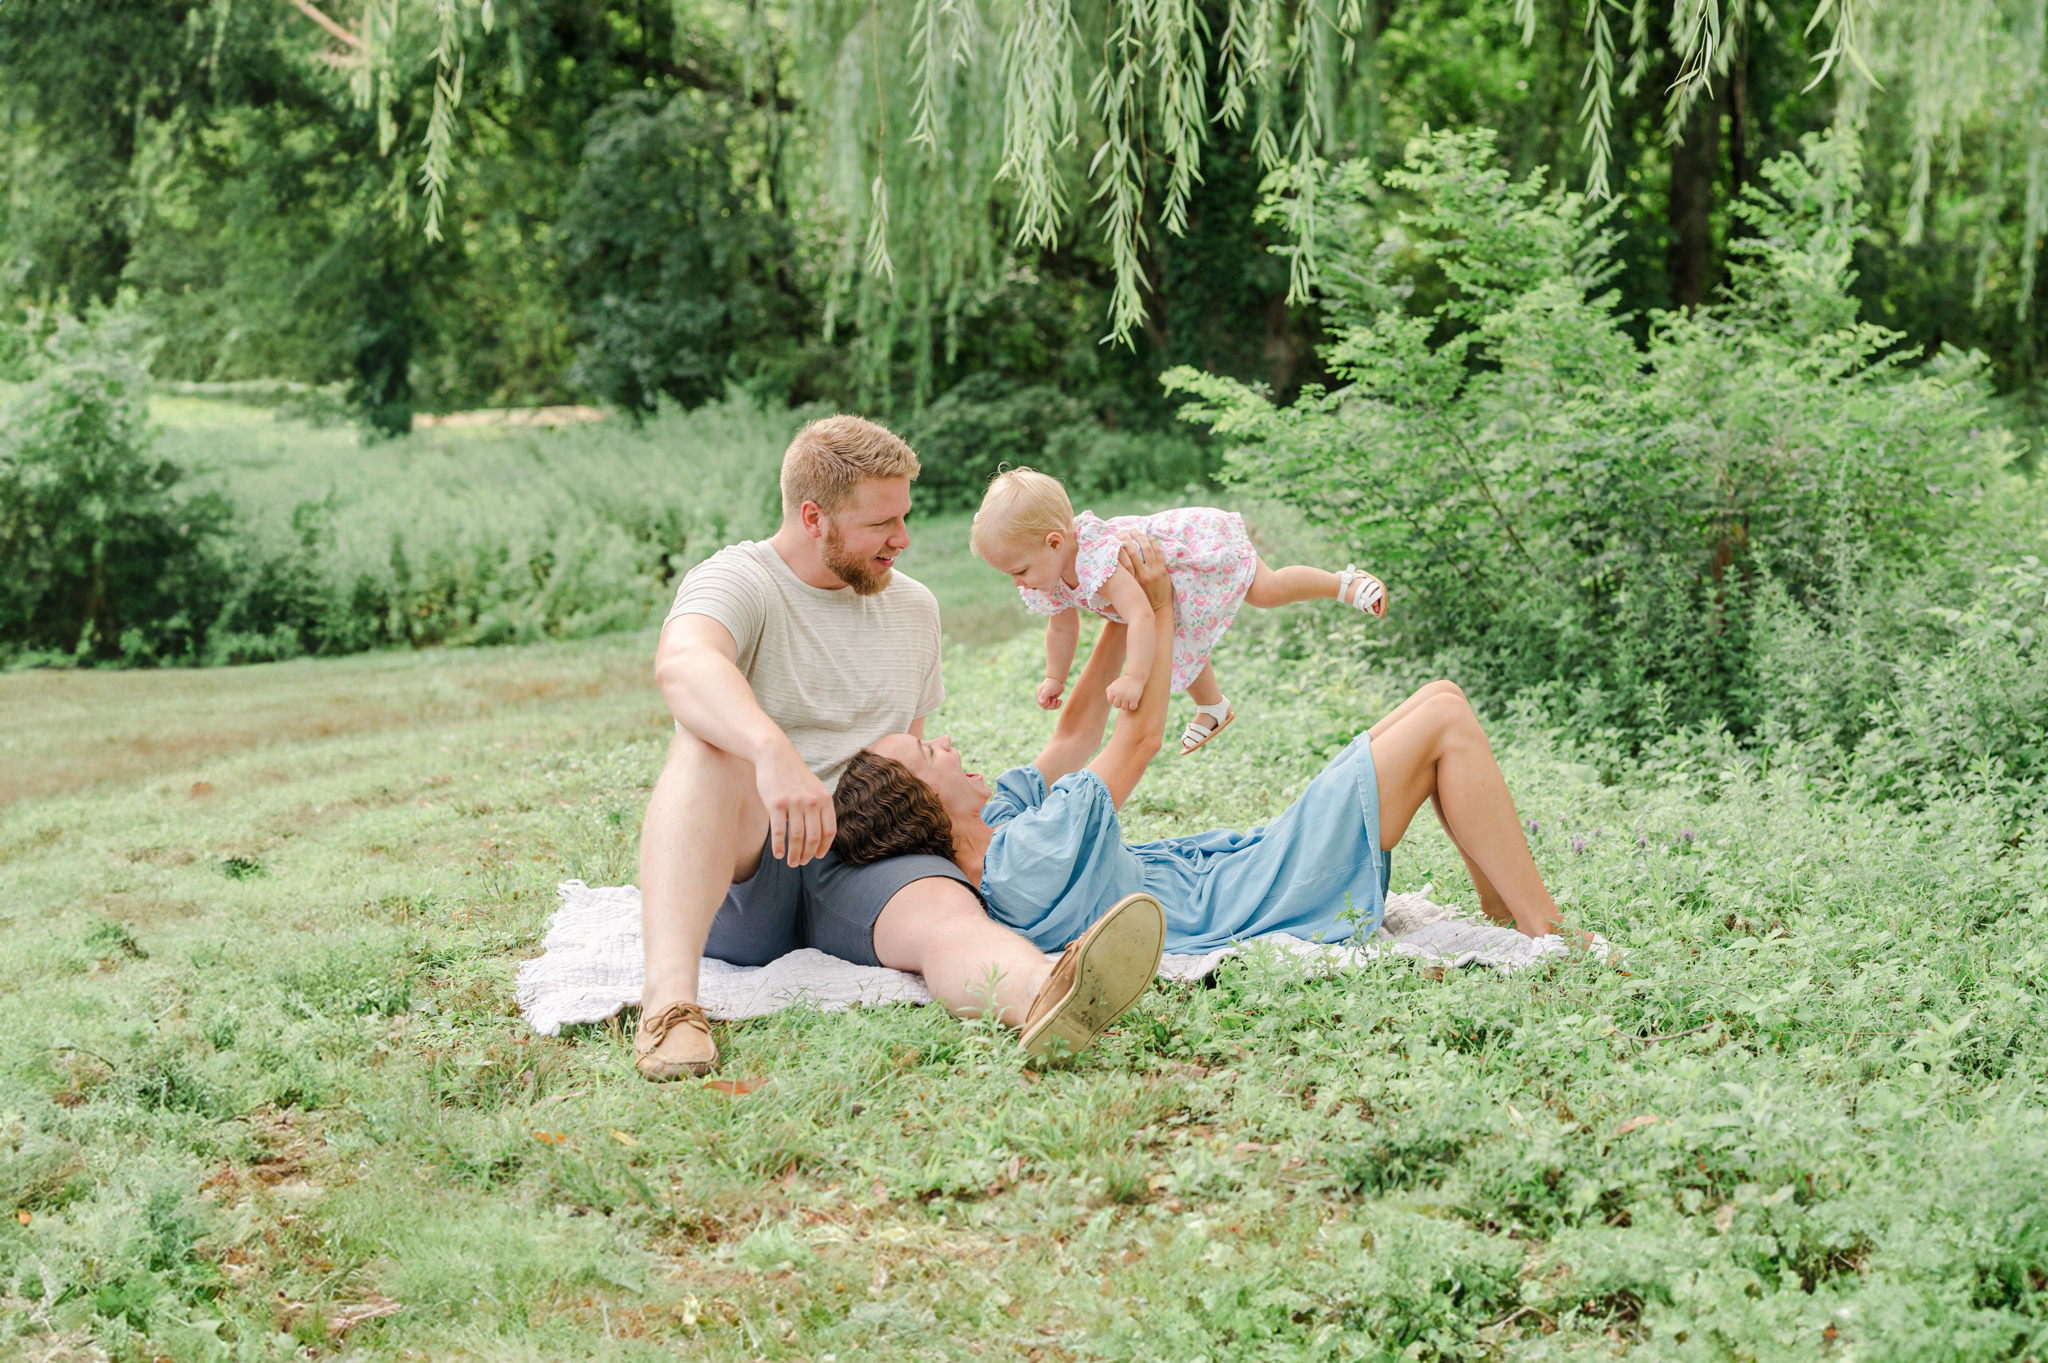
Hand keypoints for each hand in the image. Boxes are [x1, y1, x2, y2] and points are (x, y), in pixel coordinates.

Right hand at [755, 743, 834, 865]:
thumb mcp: (814, 787)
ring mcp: (794, 803)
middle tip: (801, 863)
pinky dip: (779, 846)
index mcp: (824, 799)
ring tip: (791, 863)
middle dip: (808, 854)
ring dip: (794, 854)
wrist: (775, 755)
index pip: (829, 830)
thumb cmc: (794, 774)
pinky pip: (779, 831)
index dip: (824, 847)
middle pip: (813, 837)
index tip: (817, 856)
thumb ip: (820, 806)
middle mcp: (812, 802)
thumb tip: (821, 832)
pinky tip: (778, 854)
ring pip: (797, 837)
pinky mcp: (776, 804)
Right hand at [1036, 677, 1065, 710]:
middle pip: (1046, 707)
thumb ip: (1044, 695)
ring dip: (1055, 705)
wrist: (1058, 680)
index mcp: (1040, 695)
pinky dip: (1057, 705)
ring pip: (1050, 707)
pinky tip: (1060, 700)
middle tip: (1055, 699)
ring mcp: (1048, 699)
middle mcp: (1043, 698)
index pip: (1041, 703)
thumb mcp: (1048, 689)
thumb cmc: (1052, 683)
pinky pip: (1054, 706)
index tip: (1051, 698)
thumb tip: (1041, 703)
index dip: (1047, 703)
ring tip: (1059, 700)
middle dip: (1052, 705)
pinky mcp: (1052, 700)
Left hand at [1104, 673, 1144, 711]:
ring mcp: (1126, 697)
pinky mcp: (1134, 698)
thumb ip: (1109, 690)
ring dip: (1127, 705)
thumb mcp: (1115, 684)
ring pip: (1124, 708)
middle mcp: (1118, 695)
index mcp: (1112, 691)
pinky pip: (1132, 708)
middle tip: (1125, 698)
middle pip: (1117, 706)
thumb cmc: (1124, 681)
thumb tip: (1108, 697)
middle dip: (1120, 703)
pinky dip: (1133, 706)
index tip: (1119, 696)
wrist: (1134, 676)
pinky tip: (1134, 701)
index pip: (1111, 701)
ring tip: (1129, 700)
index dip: (1115, 699)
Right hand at [1115, 530, 1172, 611]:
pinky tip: (1148, 535)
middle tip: (1119, 532)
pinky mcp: (1162, 570)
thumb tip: (1091, 594)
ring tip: (1133, 530)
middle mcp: (1141, 574)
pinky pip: (1158, 552)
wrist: (1158, 611)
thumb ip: (1110, 595)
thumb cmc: (1137, 605)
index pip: (1121, 561)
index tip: (1110, 541)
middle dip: (1125, 539)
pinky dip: (1153, 542)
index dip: (1116, 549)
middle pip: (1132, 552)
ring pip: (1146, 549)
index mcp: (1130, 581)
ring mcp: (1153, 571)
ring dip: (1139, 537)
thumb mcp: (1122, 600)